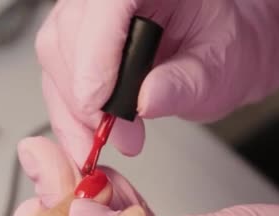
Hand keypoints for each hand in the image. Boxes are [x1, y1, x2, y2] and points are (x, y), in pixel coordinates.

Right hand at [36, 0, 278, 165]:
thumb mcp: (217, 70)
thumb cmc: (224, 48)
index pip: (107, 7)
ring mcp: (89, 13)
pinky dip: (67, 109)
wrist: (219, 52)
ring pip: (54, 55)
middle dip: (84, 94)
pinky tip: (86, 134)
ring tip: (102, 140)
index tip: (100, 107)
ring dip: (71, 107)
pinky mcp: (76, 37)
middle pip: (69, 35)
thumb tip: (146, 100)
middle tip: (111, 136)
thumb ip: (183, 84)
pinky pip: (56, 72)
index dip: (96, 57)